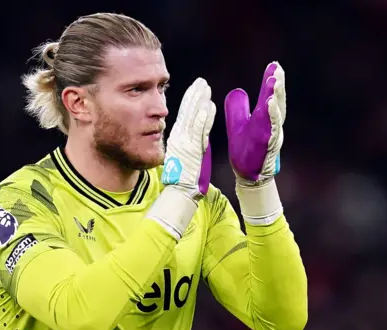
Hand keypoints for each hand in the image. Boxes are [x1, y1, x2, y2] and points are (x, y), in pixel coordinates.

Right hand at [162, 78, 215, 199]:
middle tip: (202, 82)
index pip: (184, 114)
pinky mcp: (194, 149)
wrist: (180, 191)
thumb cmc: (183, 176)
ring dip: (200, 102)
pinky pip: (199, 131)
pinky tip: (207, 108)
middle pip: (188, 112)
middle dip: (195, 95)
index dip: (190, 100)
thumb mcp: (183, 154)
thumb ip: (187, 142)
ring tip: (206, 88)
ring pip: (194, 118)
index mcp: (178, 137)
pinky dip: (203, 119)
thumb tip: (190, 134)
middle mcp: (180, 137)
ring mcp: (187, 142)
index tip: (196, 88)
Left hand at [224, 62, 285, 185]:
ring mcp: (272, 135)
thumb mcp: (239, 124)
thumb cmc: (246, 150)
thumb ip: (239, 108)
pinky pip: (272, 128)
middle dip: (278, 85)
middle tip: (277, 68)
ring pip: (277, 113)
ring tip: (274, 81)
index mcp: (265, 118)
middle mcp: (271, 125)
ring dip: (276, 96)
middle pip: (277, 101)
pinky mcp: (268, 146)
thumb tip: (239, 91)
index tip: (274, 64)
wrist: (246, 174)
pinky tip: (271, 103)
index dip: (271, 82)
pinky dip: (273, 116)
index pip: (269, 96)